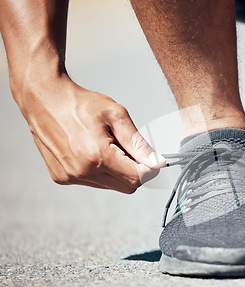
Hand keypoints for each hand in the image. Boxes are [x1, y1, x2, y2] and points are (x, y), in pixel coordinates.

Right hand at [14, 75, 165, 192]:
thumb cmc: (80, 103)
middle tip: (128, 149)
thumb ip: (138, 143)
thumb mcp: (116, 115)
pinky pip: (93, 183)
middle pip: (127, 187)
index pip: (137, 178)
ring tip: (106, 146)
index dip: (149, 169)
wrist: (44, 99)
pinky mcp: (61, 178)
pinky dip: (100, 172)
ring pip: (111, 186)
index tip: (151, 158)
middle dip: (135, 171)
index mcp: (97, 156)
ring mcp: (70, 177)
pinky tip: (91, 151)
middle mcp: (82, 172)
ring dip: (117, 172)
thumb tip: (157, 163)